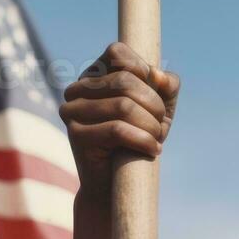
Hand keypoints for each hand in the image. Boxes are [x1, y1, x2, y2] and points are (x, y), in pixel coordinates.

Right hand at [59, 42, 179, 207]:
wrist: (116, 185)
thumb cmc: (139, 140)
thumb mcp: (159, 109)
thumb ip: (166, 86)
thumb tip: (158, 75)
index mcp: (93, 74)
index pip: (118, 53)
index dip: (144, 72)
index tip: (155, 99)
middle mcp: (76, 88)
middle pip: (126, 80)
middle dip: (154, 105)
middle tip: (161, 127)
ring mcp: (72, 110)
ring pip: (124, 106)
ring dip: (152, 126)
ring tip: (157, 140)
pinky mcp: (76, 134)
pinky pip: (118, 129)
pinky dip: (144, 140)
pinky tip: (153, 150)